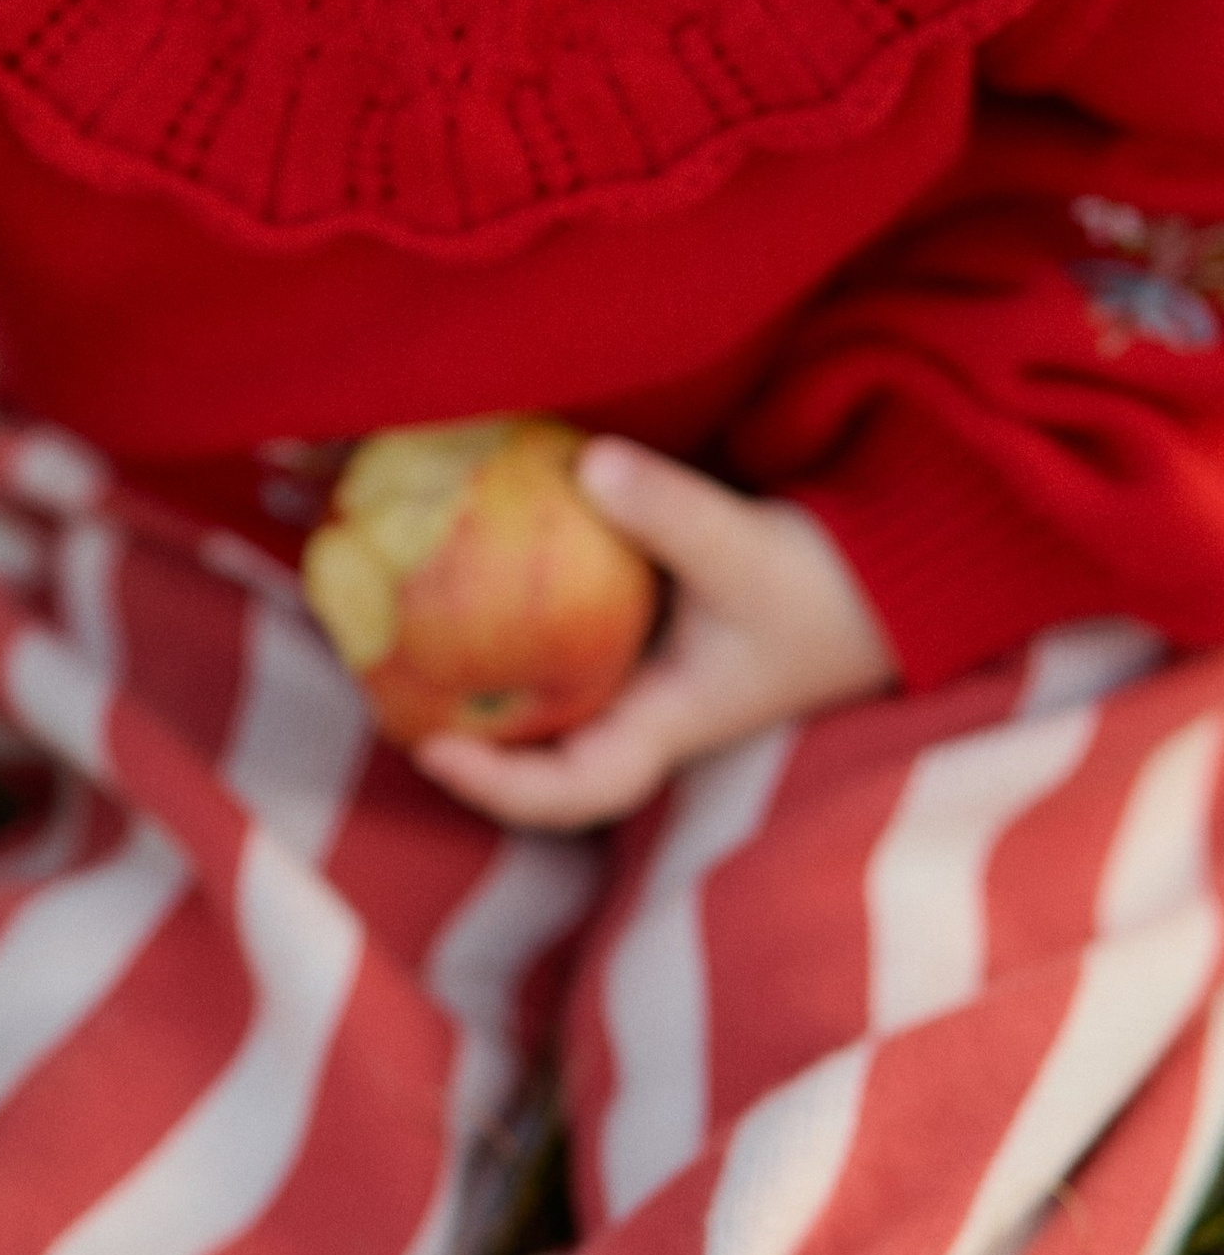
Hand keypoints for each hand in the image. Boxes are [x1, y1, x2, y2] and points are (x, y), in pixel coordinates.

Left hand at [412, 439, 897, 831]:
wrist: (882, 577)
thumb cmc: (827, 589)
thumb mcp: (748, 553)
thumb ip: (673, 514)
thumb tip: (587, 464)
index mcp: (662, 725)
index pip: (574, 790)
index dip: (499, 786)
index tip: (432, 748)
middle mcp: (633, 708)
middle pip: (528, 746)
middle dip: (451, 725)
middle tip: (371, 673)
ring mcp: (630, 669)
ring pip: (532, 685)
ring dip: (466, 661)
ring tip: (382, 620)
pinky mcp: (629, 620)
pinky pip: (550, 624)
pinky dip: (504, 602)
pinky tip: (450, 554)